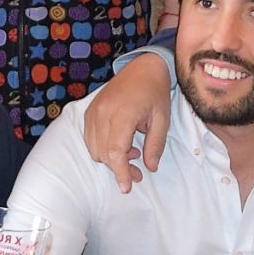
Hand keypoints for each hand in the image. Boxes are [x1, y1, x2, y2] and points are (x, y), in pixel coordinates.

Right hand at [80, 55, 175, 189]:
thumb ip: (155, 144)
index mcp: (123, 114)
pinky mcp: (90, 111)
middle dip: (119, 169)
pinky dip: (102, 148)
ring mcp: (94, 111)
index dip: (121, 172)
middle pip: (104, 153)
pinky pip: (90, 138)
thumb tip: (150, 167)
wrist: (143, 67)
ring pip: (94, 148)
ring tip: (132, 154)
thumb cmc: (155, 91)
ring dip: (110, 159)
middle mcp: (103, 113)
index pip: (116, 152)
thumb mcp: (163, 118)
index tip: (127, 187)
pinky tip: (120, 144)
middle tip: (138, 174)